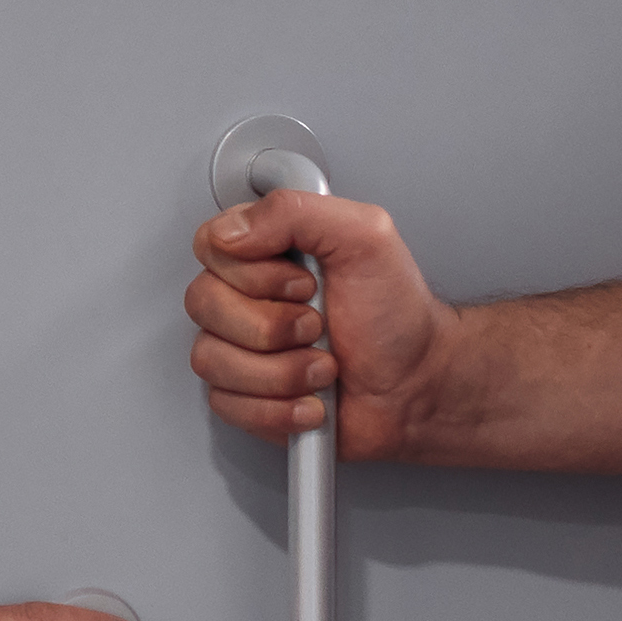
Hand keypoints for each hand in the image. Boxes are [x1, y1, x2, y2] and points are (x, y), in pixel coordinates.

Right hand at [183, 189, 457, 460]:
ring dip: (282, 372)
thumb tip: (232, 229)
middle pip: (203, 304)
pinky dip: (280, 408)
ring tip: (322, 367)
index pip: (211, 246)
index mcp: (267, 251)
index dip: (255, 273)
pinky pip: (226, 403)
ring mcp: (242, 348)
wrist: (418, 386)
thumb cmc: (397, 316)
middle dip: (274, 326)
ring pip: (211, 359)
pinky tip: (311, 398)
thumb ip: (295, 212)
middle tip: (318, 327)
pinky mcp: (244, 396)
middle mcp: (247, 296)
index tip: (306, 283)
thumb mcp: (364, 237)